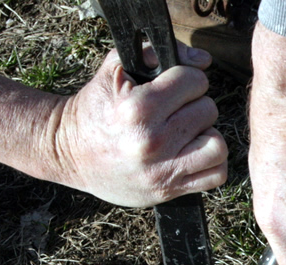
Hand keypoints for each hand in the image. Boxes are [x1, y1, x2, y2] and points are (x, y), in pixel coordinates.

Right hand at [0, 43, 227, 206]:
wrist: (67, 152)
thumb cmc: (95, 108)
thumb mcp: (115, 70)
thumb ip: (155, 53)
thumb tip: (202, 61)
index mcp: (140, 108)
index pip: (195, 82)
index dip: (187, 80)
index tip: (174, 87)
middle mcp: (153, 141)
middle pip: (208, 110)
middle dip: (195, 105)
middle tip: (177, 111)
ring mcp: (162, 170)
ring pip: (217, 145)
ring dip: (208, 135)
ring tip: (190, 133)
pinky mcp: (168, 190)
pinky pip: (215, 176)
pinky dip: (212, 164)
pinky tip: (195, 154)